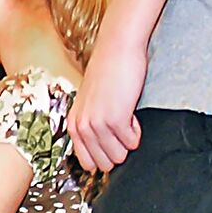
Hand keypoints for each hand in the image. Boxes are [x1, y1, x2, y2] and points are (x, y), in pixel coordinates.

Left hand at [69, 38, 146, 172]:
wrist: (117, 49)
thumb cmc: (107, 73)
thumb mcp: (89, 103)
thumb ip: (90, 127)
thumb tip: (103, 156)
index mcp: (74, 125)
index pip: (88, 163)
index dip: (105, 155)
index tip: (112, 140)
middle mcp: (82, 127)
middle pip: (106, 163)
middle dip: (118, 148)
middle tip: (119, 124)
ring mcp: (97, 125)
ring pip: (120, 156)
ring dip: (128, 139)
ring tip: (124, 115)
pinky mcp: (115, 120)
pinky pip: (133, 142)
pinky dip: (137, 130)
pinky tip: (130, 110)